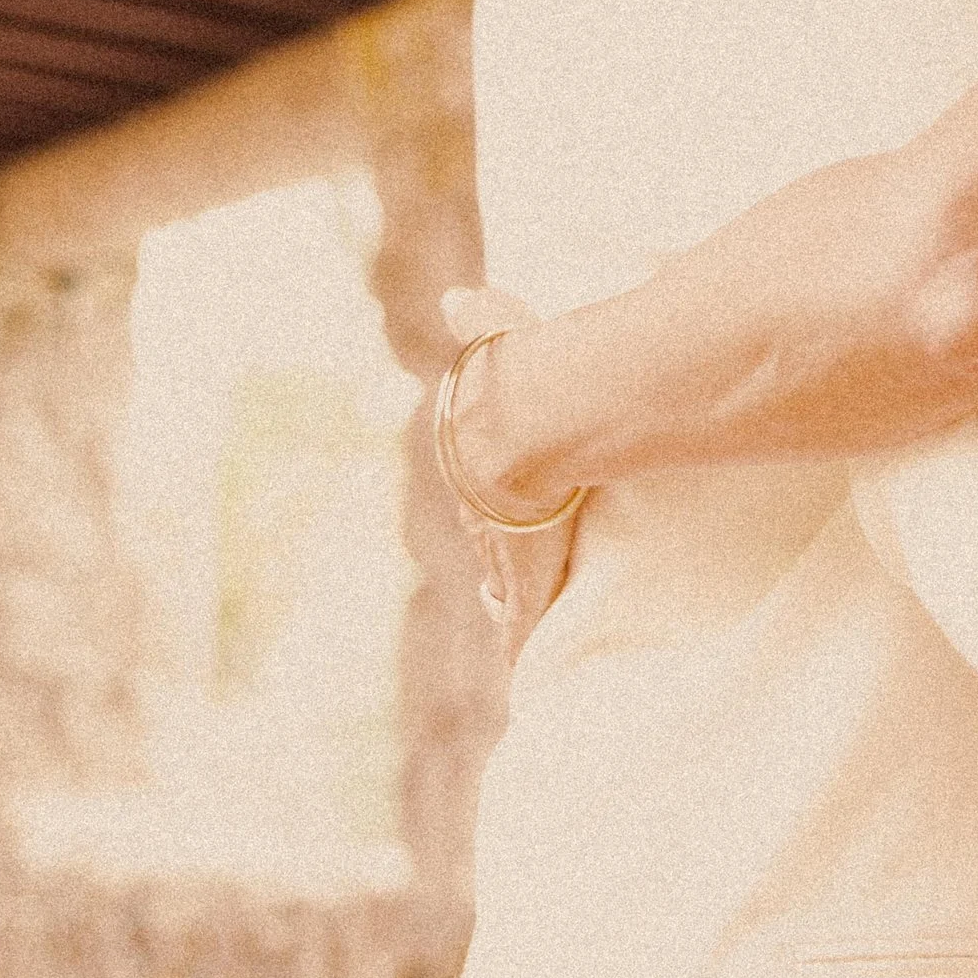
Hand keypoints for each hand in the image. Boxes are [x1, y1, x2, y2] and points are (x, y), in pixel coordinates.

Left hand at [441, 286, 578, 668]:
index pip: (483, 502)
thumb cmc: (516, 387)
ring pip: (503, 591)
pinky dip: (518, 656)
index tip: (492, 528)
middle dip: (496, 567)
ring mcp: (502, 556)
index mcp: (480, 469)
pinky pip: (519, 633)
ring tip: (518, 637)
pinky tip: (521, 681)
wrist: (519, 429)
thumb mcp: (503, 348)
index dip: (490, 517)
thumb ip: (488, 316)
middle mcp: (485, 516)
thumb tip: (456, 296)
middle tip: (498, 591)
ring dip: (510, 611)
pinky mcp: (519, 590)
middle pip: (489, 549)